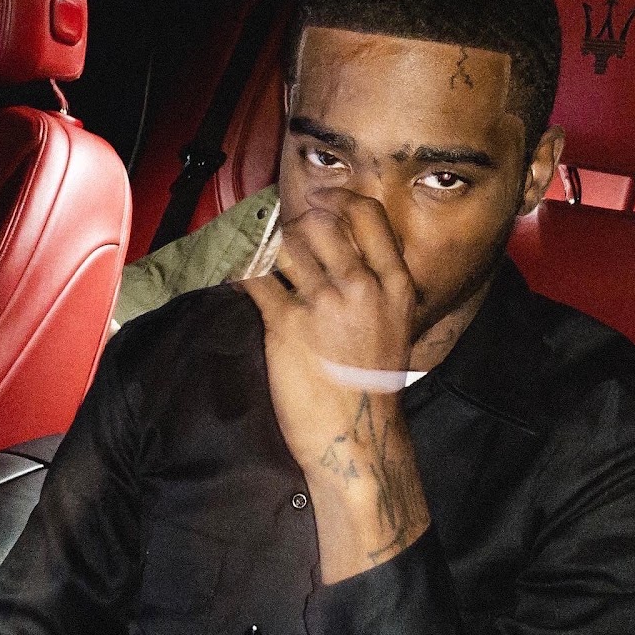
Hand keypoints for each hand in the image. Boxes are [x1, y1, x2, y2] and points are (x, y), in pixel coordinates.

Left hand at [242, 188, 429, 582]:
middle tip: (284, 234)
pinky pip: (256, 279)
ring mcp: (323, 303)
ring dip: (268, 248)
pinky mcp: (286, 324)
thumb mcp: (395, 327)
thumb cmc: (374, 387)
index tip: (321, 199)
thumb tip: (346, 258)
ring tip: (260, 256)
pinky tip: (239, 278)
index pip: (367, 214)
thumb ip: (377, 288)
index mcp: (393, 284)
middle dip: (296, 222)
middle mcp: (360, 286)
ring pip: (285, 245)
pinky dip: (243, 275)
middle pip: (320, 222)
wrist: (358, 435)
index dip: (339, 199)